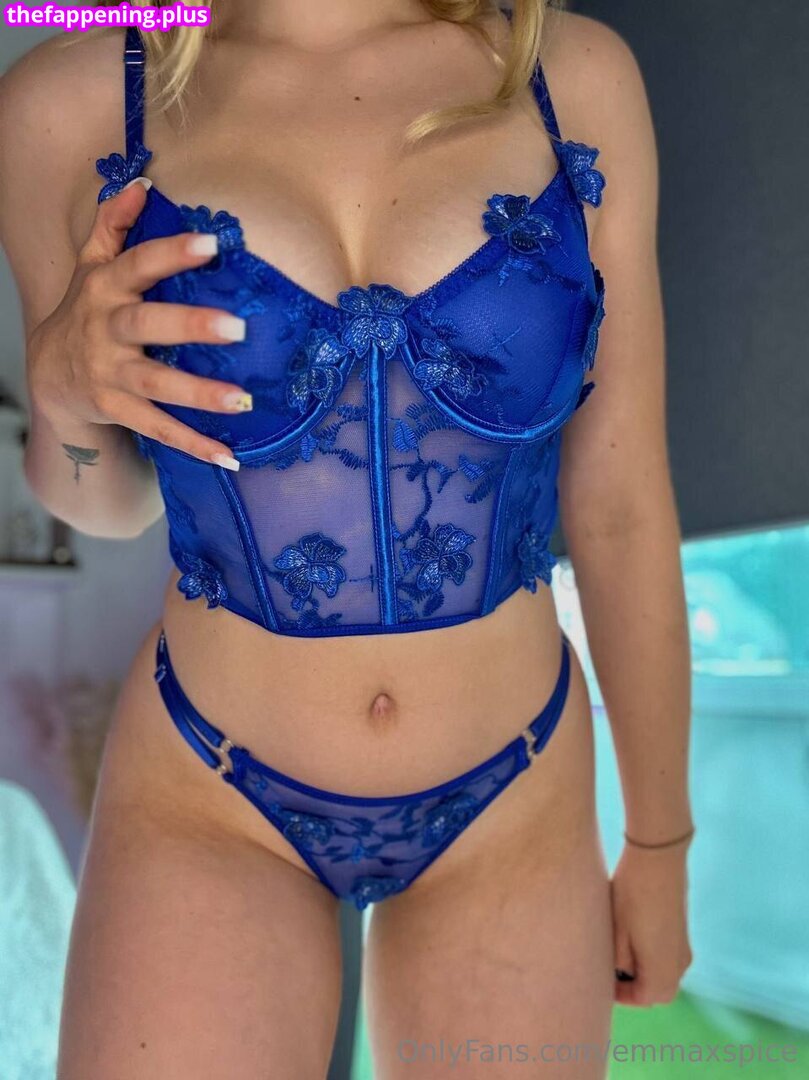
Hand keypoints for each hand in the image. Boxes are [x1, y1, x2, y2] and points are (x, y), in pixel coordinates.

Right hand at [28, 178, 252, 467]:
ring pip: (156, 385)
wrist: (49, 375)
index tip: (213, 244)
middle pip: (147, 326)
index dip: (172, 254)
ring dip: (199, 395)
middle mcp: (106, 331)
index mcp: (106, 289)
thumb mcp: (92, 266)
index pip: (139, 265)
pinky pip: (159, 430)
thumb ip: (114, 224)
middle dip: (190, 327)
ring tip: (243, 400)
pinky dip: (194, 445)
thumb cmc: (85, 312)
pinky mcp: (117, 412)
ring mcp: (110, 375)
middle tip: (238, 329)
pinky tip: (230, 456)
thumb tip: (142, 182)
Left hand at [610, 840, 692, 1005]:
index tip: (600, 980)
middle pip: (657, 992)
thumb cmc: (631, 892)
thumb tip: (619, 974)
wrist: (657, 854)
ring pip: (664, 975)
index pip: (643, 999)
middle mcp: (680, 962)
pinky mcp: (682, 930)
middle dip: (633, 986)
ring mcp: (684, 946)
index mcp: (663, 969)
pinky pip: (669, 958)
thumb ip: (619, 962)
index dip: (621, 994)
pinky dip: (651, 957)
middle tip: (608, 968)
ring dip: (643, 971)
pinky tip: (631, 935)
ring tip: (617, 949)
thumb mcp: (616, 931)